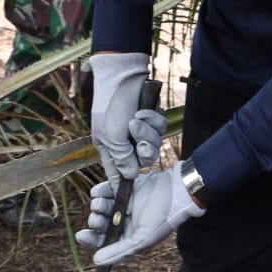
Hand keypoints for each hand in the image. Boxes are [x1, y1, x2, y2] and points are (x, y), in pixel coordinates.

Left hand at [76, 163, 204, 264]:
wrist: (178, 191)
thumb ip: (119, 250)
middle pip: (100, 223)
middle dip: (95, 220)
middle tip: (97, 216)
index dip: (91, 239)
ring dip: (97, 205)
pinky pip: (106, 189)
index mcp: (127, 236)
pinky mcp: (125, 188)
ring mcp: (123, 204)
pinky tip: (98, 192)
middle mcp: (124, 221)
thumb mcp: (141, 239)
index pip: (104, 241)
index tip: (81, 235)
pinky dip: (99, 191)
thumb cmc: (163, 218)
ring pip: (101, 206)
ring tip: (100, 202)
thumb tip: (96, 261)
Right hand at [89, 52, 153, 183]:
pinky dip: (154, 119)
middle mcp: (126, 143)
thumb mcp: (111, 135)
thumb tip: (130, 176)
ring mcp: (140, 131)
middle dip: (144, 150)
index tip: (128, 196)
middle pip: (143, 161)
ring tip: (138, 118)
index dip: (123, 184)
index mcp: (110, 149)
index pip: (117, 174)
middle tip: (140, 142)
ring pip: (155, 145)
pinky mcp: (152, 119)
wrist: (122, 76)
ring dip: (148, 131)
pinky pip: (161, 128)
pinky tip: (145, 110)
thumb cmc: (111, 105)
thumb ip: (121, 158)